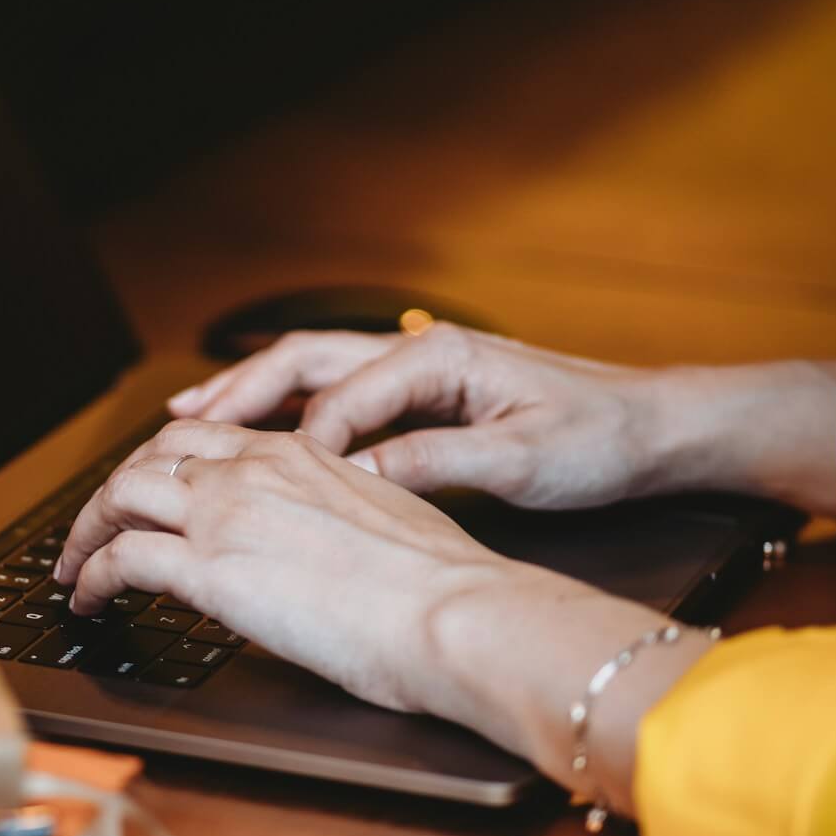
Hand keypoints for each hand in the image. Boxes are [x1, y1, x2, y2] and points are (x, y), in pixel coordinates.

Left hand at [52, 419, 519, 713]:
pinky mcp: (209, 569)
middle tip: (94, 529)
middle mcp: (252, 470)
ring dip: (84, 532)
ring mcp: (225, 514)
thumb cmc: (441, 585)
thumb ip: (331, 515)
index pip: (203, 438)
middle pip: (148, 459)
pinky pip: (119, 560)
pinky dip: (89, 577)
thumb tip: (313, 543)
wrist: (454, 612)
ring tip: (74, 567)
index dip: (159, 464)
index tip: (143, 490)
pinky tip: (87, 600)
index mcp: (296, 453)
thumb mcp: (381, 519)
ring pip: (118, 497)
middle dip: (111, 494)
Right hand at [166, 325, 835, 514]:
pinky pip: (335, 394)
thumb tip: (362, 474)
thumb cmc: (605, 438)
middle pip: (301, 362)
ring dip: (249, 394)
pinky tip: (259, 435)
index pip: (339, 398)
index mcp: (438, 356)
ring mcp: (417, 366)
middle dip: (235, 394)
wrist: (661, 427)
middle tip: (173, 427)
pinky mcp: (424, 393)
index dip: (292, 443)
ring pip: (310, 372)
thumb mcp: (526, 458)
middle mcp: (417, 349)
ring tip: (187, 418)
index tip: (251, 486)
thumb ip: (438, 460)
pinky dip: (287, 410)